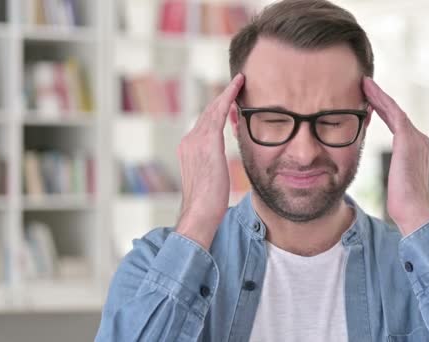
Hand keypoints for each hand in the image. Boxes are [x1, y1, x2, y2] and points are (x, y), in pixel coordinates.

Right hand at [175, 74, 244, 248]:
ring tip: (240, 81)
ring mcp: (196, 140)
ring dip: (227, 93)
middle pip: (208, 112)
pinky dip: (228, 98)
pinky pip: (219, 114)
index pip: (205, 122)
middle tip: (238, 82)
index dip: (217, 109)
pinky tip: (237, 89)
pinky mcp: (208, 143)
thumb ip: (214, 164)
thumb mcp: (211, 178)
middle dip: (222, 97)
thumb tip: (220, 164)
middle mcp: (189, 140)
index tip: (229, 99)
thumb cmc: (209, 203)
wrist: (200, 213)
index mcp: (188, 148)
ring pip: (214, 109)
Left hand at [362, 77, 428, 235]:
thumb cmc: (402, 203)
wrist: (413, 210)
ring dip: (378, 95)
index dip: (381, 109)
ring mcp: (415, 137)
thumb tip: (386, 174)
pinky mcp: (408, 138)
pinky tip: (368, 91)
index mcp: (414, 148)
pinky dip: (380, 99)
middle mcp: (418, 138)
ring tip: (363, 83)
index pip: (395, 122)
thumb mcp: (394, 181)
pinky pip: (392, 112)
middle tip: (363, 84)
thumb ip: (393, 169)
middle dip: (379, 98)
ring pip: (393, 108)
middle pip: (394, 112)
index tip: (366, 100)